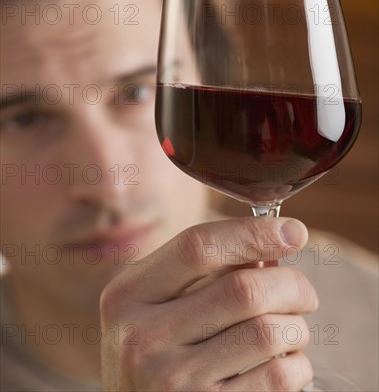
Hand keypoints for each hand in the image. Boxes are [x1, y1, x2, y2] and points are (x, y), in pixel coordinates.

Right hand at [100, 217, 317, 390]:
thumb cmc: (155, 348)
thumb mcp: (156, 302)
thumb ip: (203, 271)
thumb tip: (272, 244)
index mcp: (128, 295)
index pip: (197, 246)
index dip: (253, 233)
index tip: (292, 231)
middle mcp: (143, 338)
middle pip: (244, 290)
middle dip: (291, 284)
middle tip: (302, 293)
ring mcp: (173, 382)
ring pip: (268, 332)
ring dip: (296, 327)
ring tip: (289, 331)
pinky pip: (277, 378)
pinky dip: (297, 365)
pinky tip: (284, 364)